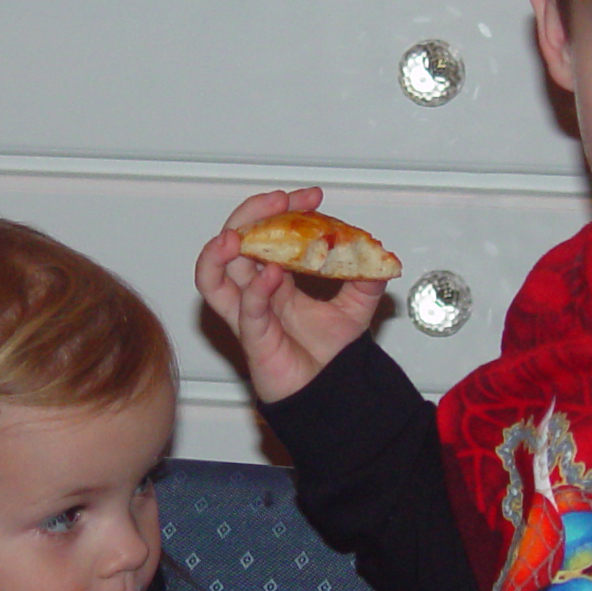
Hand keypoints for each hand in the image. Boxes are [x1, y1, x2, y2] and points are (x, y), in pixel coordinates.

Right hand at [194, 186, 389, 404]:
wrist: (332, 392)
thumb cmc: (330, 353)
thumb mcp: (358, 305)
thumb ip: (367, 278)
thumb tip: (378, 254)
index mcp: (274, 277)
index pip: (268, 231)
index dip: (285, 210)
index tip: (311, 198)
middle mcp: (254, 291)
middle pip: (233, 243)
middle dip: (253, 215)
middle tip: (280, 201)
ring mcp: (249, 315)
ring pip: (213, 278)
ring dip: (219, 252)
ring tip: (235, 235)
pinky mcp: (254, 341)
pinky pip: (244, 313)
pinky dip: (255, 292)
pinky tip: (272, 276)